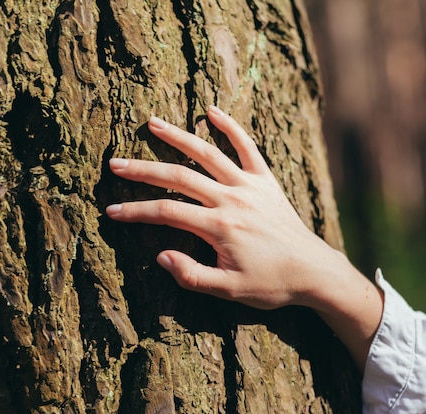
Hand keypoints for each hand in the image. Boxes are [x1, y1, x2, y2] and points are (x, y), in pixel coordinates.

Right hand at [107, 105, 383, 369]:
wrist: (314, 271)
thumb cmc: (271, 284)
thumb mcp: (229, 291)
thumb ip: (192, 275)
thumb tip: (161, 256)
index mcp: (219, 227)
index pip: (167, 212)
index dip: (136, 211)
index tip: (112, 210)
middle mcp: (232, 199)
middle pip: (179, 177)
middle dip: (143, 170)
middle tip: (116, 164)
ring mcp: (249, 186)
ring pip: (207, 153)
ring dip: (177, 136)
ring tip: (152, 122)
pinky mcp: (265, 181)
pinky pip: (247, 147)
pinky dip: (230, 127)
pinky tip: (212, 111)